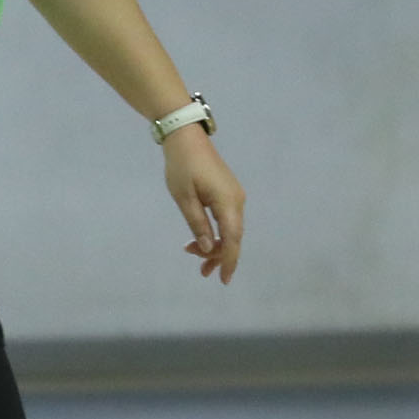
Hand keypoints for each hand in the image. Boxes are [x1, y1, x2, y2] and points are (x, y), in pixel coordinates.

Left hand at [165, 130, 244, 282]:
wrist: (187, 138)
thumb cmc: (182, 167)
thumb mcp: (184, 198)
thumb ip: (198, 224)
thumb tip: (207, 248)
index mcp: (227, 202)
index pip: (232, 239)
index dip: (228, 261)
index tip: (224, 279)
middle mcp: (237, 201)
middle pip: (233, 237)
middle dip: (218, 256)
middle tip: (200, 270)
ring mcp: (235, 196)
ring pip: (231, 229)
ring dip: (216, 245)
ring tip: (195, 255)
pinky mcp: (229, 193)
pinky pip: (227, 220)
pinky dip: (217, 232)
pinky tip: (203, 239)